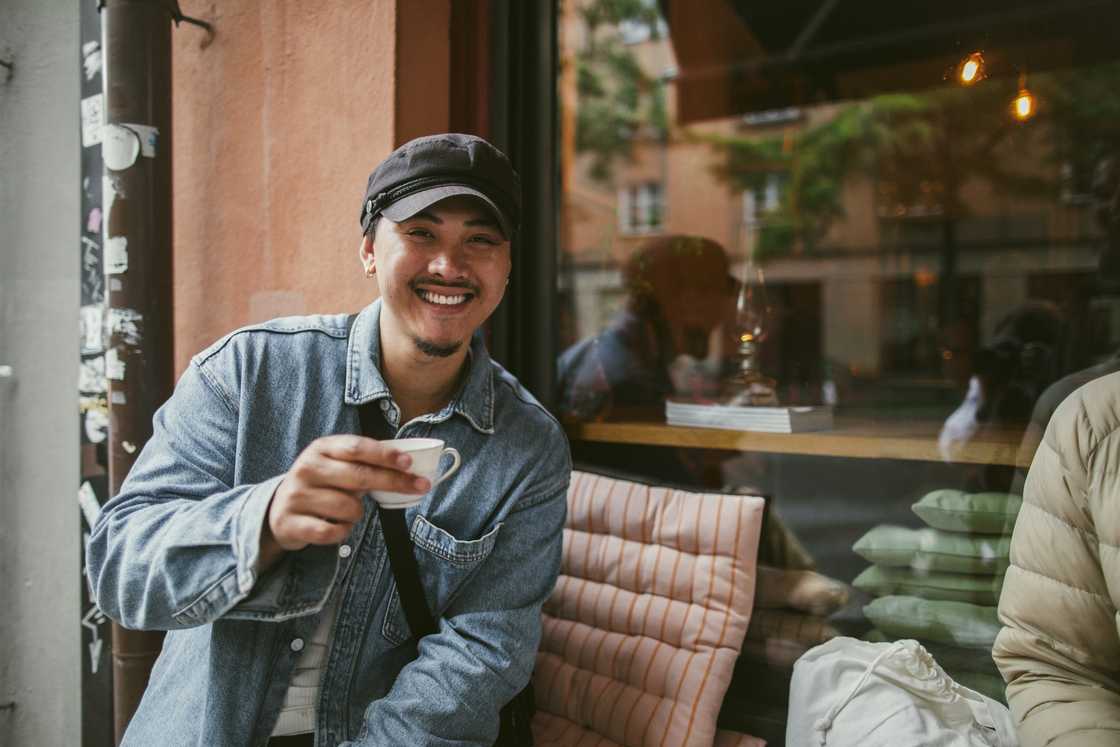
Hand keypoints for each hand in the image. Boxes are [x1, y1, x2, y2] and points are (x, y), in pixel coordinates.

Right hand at [258, 436, 429, 569]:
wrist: (278, 510)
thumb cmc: (320, 484)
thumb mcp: (336, 464)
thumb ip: (364, 462)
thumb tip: (407, 467)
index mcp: (321, 448)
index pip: (356, 448)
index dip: (384, 455)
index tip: (408, 462)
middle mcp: (307, 468)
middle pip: (359, 476)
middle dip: (394, 482)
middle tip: (420, 486)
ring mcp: (297, 496)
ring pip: (350, 508)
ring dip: (358, 513)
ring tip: (347, 510)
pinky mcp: (292, 523)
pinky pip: (334, 532)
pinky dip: (343, 531)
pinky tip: (336, 525)